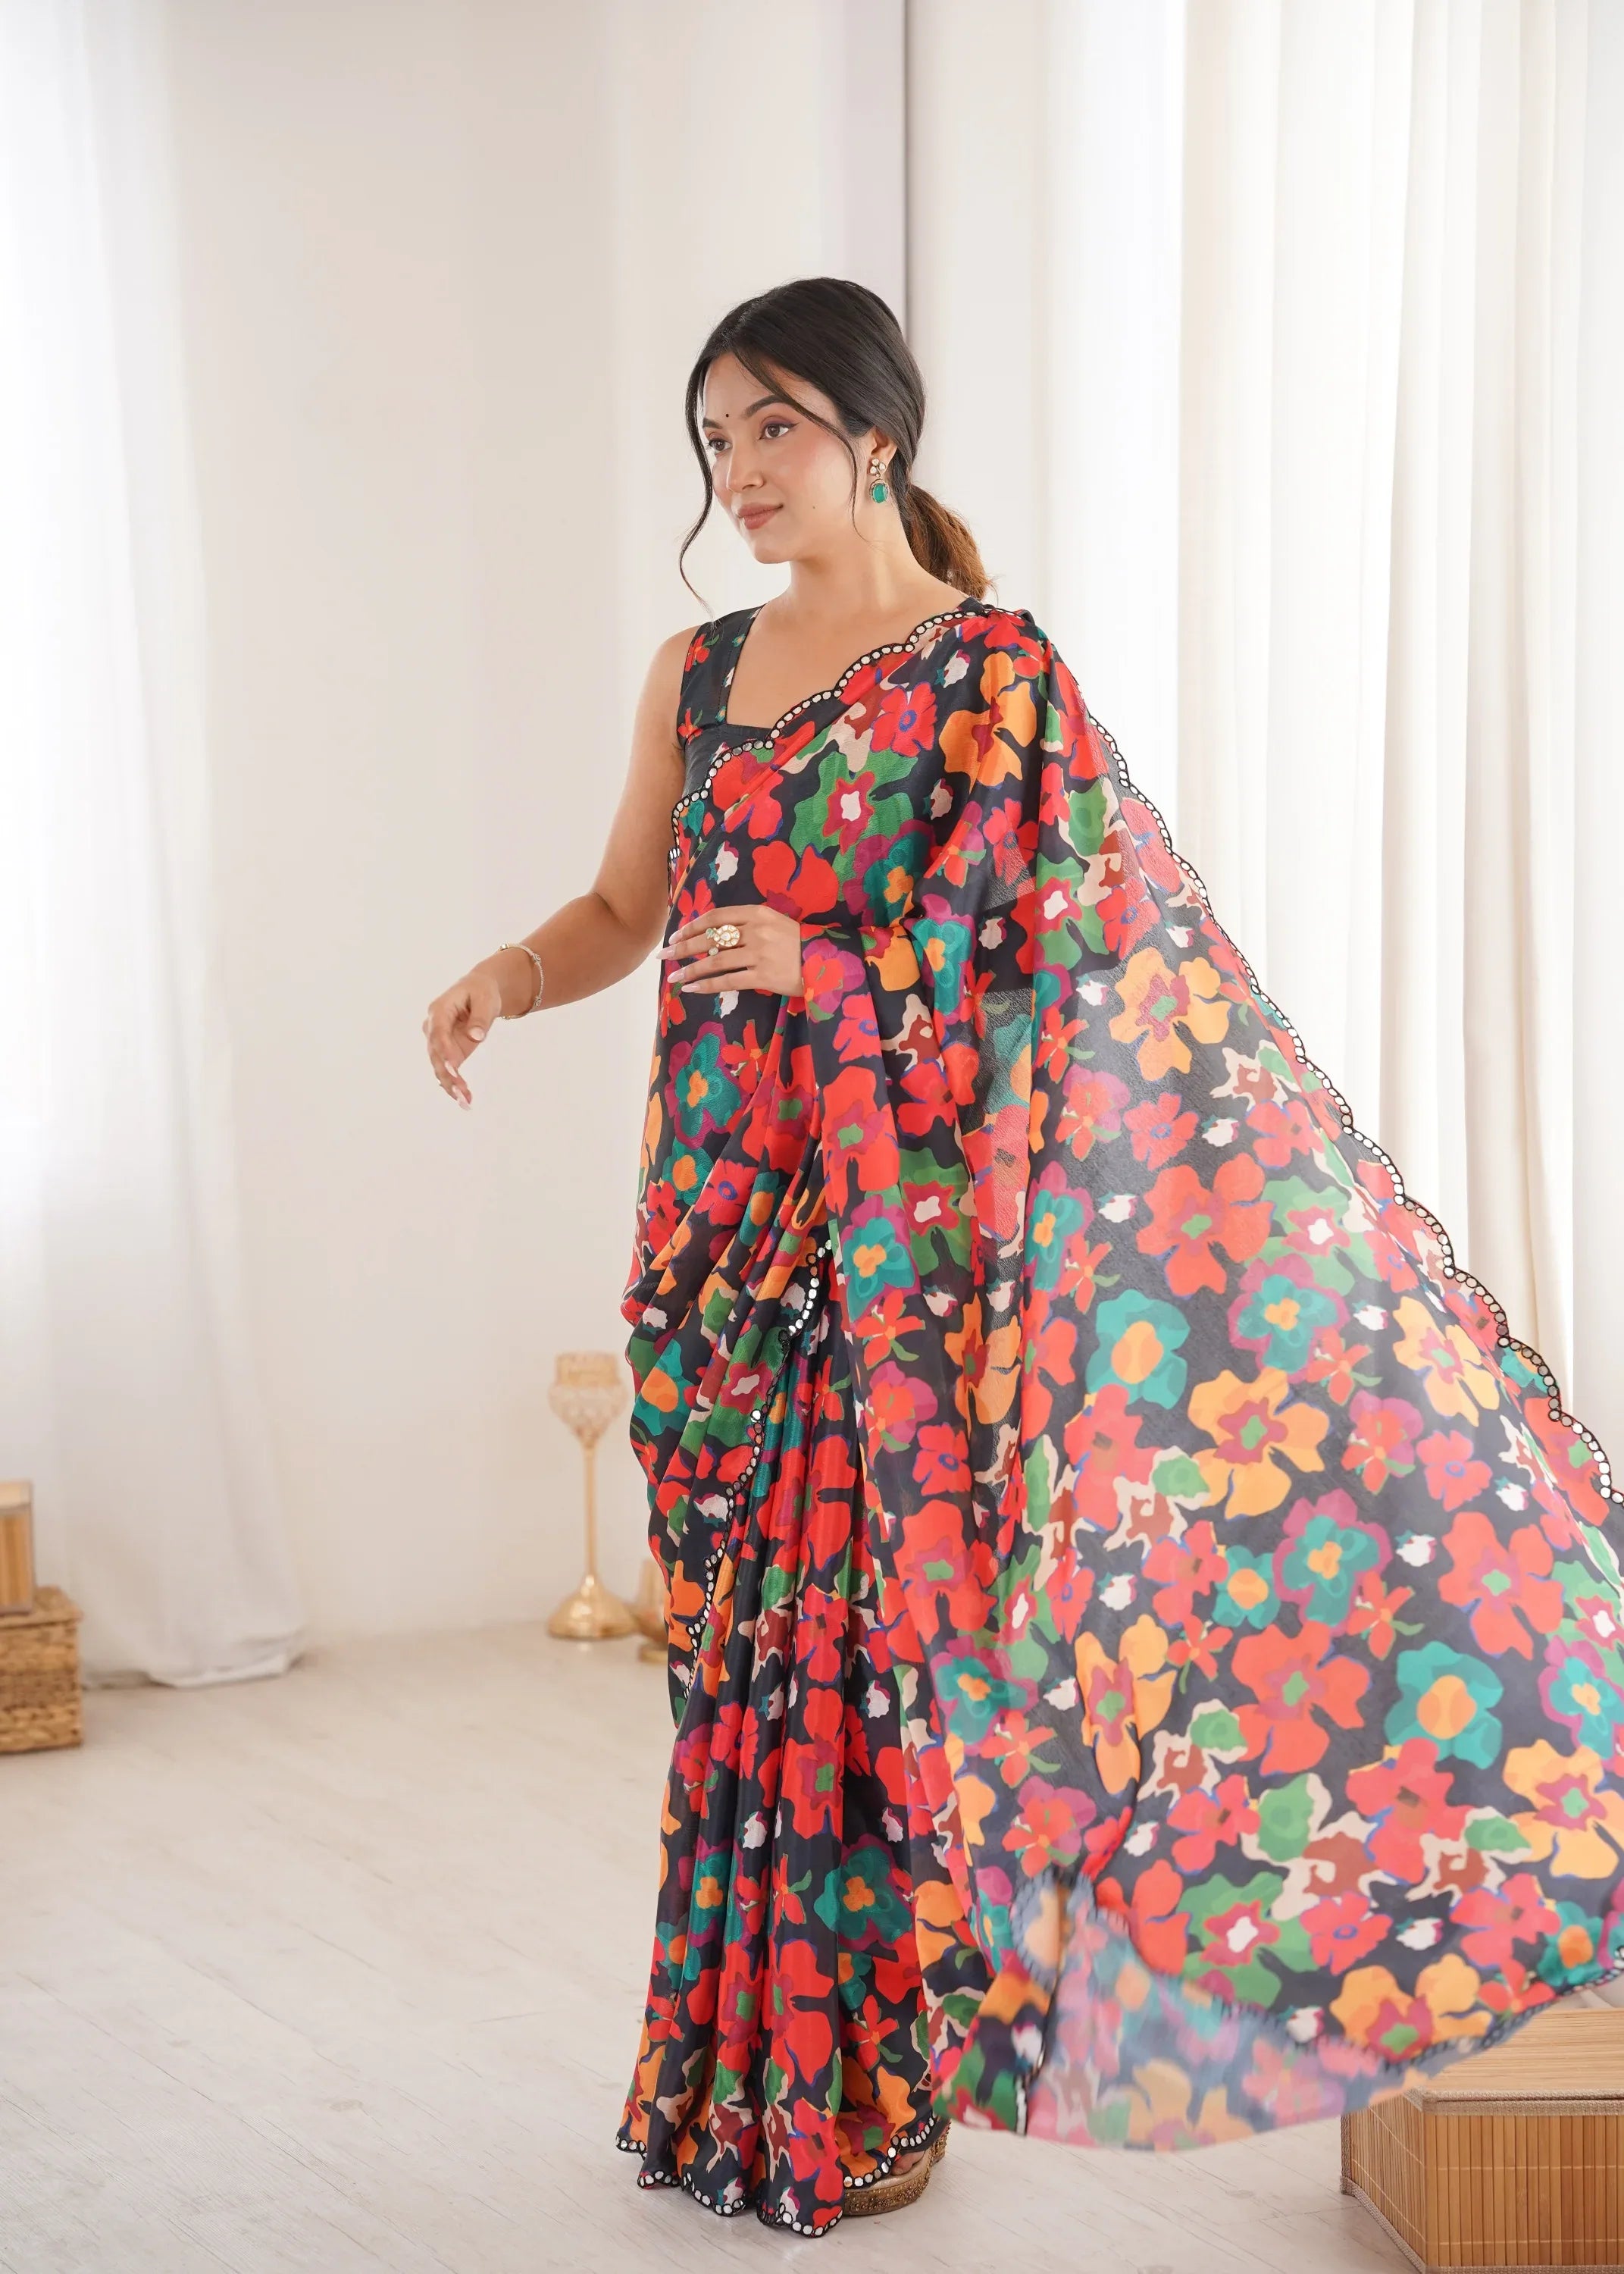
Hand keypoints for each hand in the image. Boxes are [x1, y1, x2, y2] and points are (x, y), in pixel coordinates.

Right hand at [422, 965, 504, 1107]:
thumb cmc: (481, 992)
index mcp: (439, 1010)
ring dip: (450, 1085)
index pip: (438, 1032)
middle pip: (436, 1053)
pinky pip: (448, 1070)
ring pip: (439, 1066)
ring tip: (465, 1101)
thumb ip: (481, 1018)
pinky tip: (464, 1100)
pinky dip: (455, 1085)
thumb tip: (476, 1036)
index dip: (444, 1051)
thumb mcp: (486, 999)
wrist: (479, 992)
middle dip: (447, 1074)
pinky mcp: (448, 1052)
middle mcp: (433, 1027)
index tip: (453, 1068)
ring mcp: (438, 1041)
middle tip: (460, 1093)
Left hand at [660, 904, 803, 995]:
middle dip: (683, 947)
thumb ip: (747, 924)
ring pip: (716, 960)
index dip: (692, 926)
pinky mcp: (763, 976)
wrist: (826, 961)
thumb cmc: (798, 942)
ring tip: (674, 977)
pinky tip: (692, 989)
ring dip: (691, 969)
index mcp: (757, 913)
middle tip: (664, 955)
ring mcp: (759, 954)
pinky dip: (707, 985)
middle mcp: (756, 931)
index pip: (716, 917)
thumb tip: (713, 936)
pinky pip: (728, 981)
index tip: (675, 935)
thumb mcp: (774, 923)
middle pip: (711, 938)